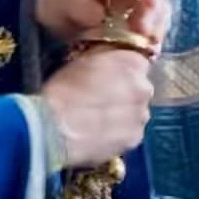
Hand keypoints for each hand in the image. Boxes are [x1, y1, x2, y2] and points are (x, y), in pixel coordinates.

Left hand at [36, 0, 170, 47]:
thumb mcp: (62, 2)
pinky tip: (143, 49)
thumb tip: (101, 17)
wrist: (54, 15)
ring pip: (156, 11)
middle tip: (145, 34)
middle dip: (152, 13)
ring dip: (155, 27)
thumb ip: (80, 7)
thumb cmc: (58, 0)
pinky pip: (150, 27)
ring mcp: (134, 2)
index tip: (151, 7)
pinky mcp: (135, 20)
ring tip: (146, 44)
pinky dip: (149, 38)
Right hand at [39, 48, 153, 168]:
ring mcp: (141, 116)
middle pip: (139, 90)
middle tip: (101, 101)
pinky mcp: (135, 139)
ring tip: (98, 122)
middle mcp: (144, 88)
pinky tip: (99, 135)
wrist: (54, 127)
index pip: (138, 64)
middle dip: (125, 94)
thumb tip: (112, 65)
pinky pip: (130, 133)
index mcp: (134, 62)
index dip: (121, 72)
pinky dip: (119, 134)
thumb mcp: (84, 61)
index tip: (109, 79)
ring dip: (124, 115)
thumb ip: (106, 60)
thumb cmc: (64, 90)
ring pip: (136, 113)